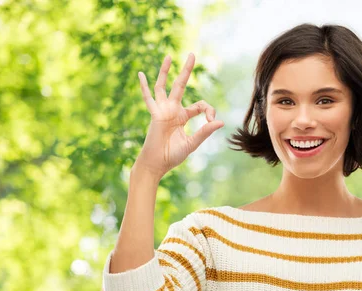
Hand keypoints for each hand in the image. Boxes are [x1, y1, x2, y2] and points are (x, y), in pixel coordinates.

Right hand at [133, 53, 223, 180]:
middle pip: (180, 85)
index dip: (209, 110)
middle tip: (192, 54)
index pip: (200, 105)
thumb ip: (204, 132)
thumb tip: (221, 122)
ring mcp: (163, 111)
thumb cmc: (172, 156)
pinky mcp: (155, 115)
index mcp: (183, 116)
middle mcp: (173, 110)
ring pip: (163, 86)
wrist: (157, 164)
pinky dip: (144, 87)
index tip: (212, 120)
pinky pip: (148, 98)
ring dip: (165, 71)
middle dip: (186, 70)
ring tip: (169, 56)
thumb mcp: (192, 143)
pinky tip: (141, 74)